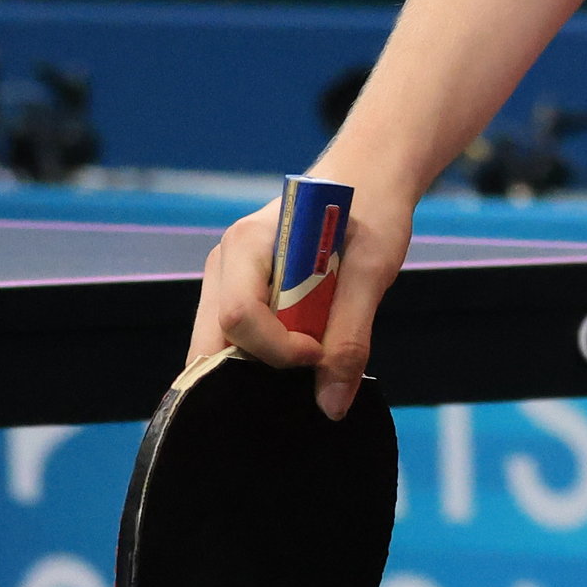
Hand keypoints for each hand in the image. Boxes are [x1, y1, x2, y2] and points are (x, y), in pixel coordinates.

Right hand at [188, 174, 411, 421]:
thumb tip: (332, 407)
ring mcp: (227, 279)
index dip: (279, 349)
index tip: (321, 350)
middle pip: (214, 342)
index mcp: (247, 244)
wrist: (368, 179)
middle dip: (258, 367)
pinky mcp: (239, 292)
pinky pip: (236, 341)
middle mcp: (225, 262)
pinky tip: (302, 346)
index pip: (239, 317)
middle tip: (310, 362)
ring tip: (310, 348)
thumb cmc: (370, 211)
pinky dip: (266, 355)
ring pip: (221, 347)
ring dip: (264, 362)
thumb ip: (350, 339)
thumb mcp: (372, 271)